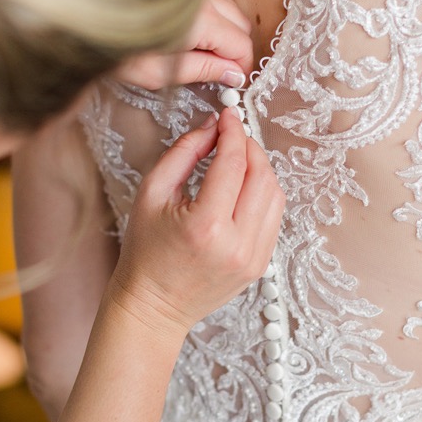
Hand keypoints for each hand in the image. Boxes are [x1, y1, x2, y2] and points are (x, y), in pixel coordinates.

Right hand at [109, 109, 283, 336]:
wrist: (153, 305)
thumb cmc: (145, 252)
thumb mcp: (152, 193)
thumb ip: (183, 152)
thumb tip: (212, 126)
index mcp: (206, 226)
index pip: (234, 163)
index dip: (233, 132)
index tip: (228, 116)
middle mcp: (236, 244)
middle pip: (263, 176)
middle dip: (250, 147)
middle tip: (233, 135)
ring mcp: (254, 258)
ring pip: (276, 196)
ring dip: (261, 169)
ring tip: (238, 160)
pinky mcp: (260, 265)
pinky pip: (274, 218)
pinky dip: (263, 195)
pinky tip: (243, 189)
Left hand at [118, 0, 252, 90]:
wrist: (80, 12)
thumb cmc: (113, 44)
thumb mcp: (158, 72)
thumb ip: (202, 71)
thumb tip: (233, 75)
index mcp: (200, 21)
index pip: (241, 45)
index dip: (241, 67)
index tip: (233, 82)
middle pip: (240, 24)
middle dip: (234, 49)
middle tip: (217, 69)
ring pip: (230, 4)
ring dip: (225, 26)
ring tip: (203, 45)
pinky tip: (204, 11)